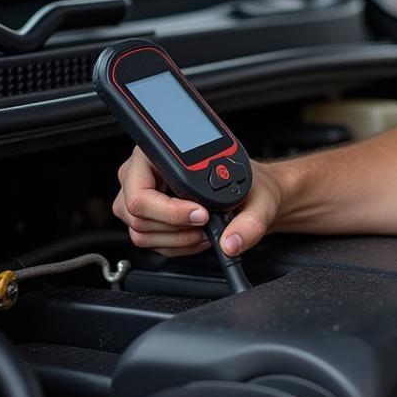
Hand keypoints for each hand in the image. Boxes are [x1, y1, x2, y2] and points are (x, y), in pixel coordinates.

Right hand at [113, 147, 281, 256]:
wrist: (252, 192)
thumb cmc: (249, 182)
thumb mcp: (259, 197)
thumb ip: (250, 221)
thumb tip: (231, 243)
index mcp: (156, 152)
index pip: (141, 191)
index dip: (169, 209)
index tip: (202, 214)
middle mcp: (142, 173)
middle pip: (137, 215)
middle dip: (175, 227)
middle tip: (206, 223)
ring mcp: (141, 196)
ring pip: (141, 232)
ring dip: (176, 239)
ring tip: (204, 229)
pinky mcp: (147, 216)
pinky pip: (149, 241)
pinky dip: (176, 244)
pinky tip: (197, 234)